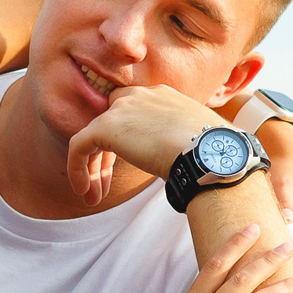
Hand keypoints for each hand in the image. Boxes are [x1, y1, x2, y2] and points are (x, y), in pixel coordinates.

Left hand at [67, 85, 222, 203]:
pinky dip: (77, 169)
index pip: (131, 113)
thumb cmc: (214, 154)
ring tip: (93, 197)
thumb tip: (188, 162)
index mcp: (162, 96)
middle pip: (109, 122)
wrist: (209, 154)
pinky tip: (84, 192)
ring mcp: (122, 108)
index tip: (128, 166)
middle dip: (104, 156)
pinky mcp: (106, 126)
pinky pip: (79, 146)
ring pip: (93, 136)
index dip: (124, 141)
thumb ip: (182, 141)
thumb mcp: (198, 140)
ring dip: (92, 168)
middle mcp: (140, 95)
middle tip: (104, 186)